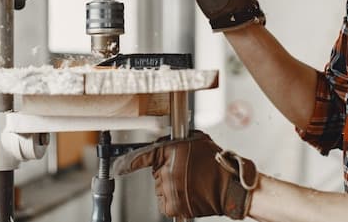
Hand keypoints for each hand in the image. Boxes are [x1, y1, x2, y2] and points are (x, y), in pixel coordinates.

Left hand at [112, 130, 258, 218]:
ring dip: (171, 187)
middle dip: (167, 172)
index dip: (128, 162)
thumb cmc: (216, 163)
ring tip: (190, 184)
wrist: (229, 187)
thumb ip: (177, 141)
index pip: (143, 156)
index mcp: (170, 152)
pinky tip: (188, 194)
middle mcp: (166, 171)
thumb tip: (166, 142)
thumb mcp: (197, 141)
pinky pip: (165, 203)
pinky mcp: (173, 206)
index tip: (117, 167)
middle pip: (156, 173)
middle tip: (186, 172)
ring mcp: (169, 190)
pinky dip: (174, 201)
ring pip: (161, 189)